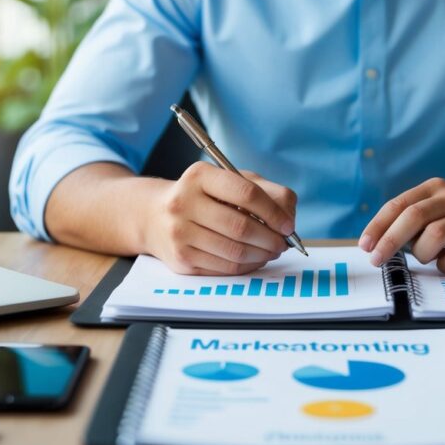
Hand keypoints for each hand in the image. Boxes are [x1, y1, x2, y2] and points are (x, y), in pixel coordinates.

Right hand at [143, 162, 296, 275]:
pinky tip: (253, 259)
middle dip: (270, 239)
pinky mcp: (180, 259)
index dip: (274, 212)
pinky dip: (246, 266)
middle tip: (283, 243)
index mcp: (200, 176)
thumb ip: (268, 192)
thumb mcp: (233, 181)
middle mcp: (184, 202)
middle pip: (241, 227)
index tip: (288, 225)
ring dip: (261, 255)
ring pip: (234, 252)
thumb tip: (288, 220)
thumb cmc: (204, 197)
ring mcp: (179, 233)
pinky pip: (224, 267)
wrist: (155, 216)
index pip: (247, 193)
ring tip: (270, 251)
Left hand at [358, 178, 444, 272]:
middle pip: (413, 217)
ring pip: (435, 235)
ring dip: (423, 253)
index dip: (378, 226)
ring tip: (428, 258)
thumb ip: (415, 221)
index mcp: (435, 189)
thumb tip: (379, 243)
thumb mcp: (441, 210)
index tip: (364, 246)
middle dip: (389, 241)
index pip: (398, 205)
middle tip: (377, 260)